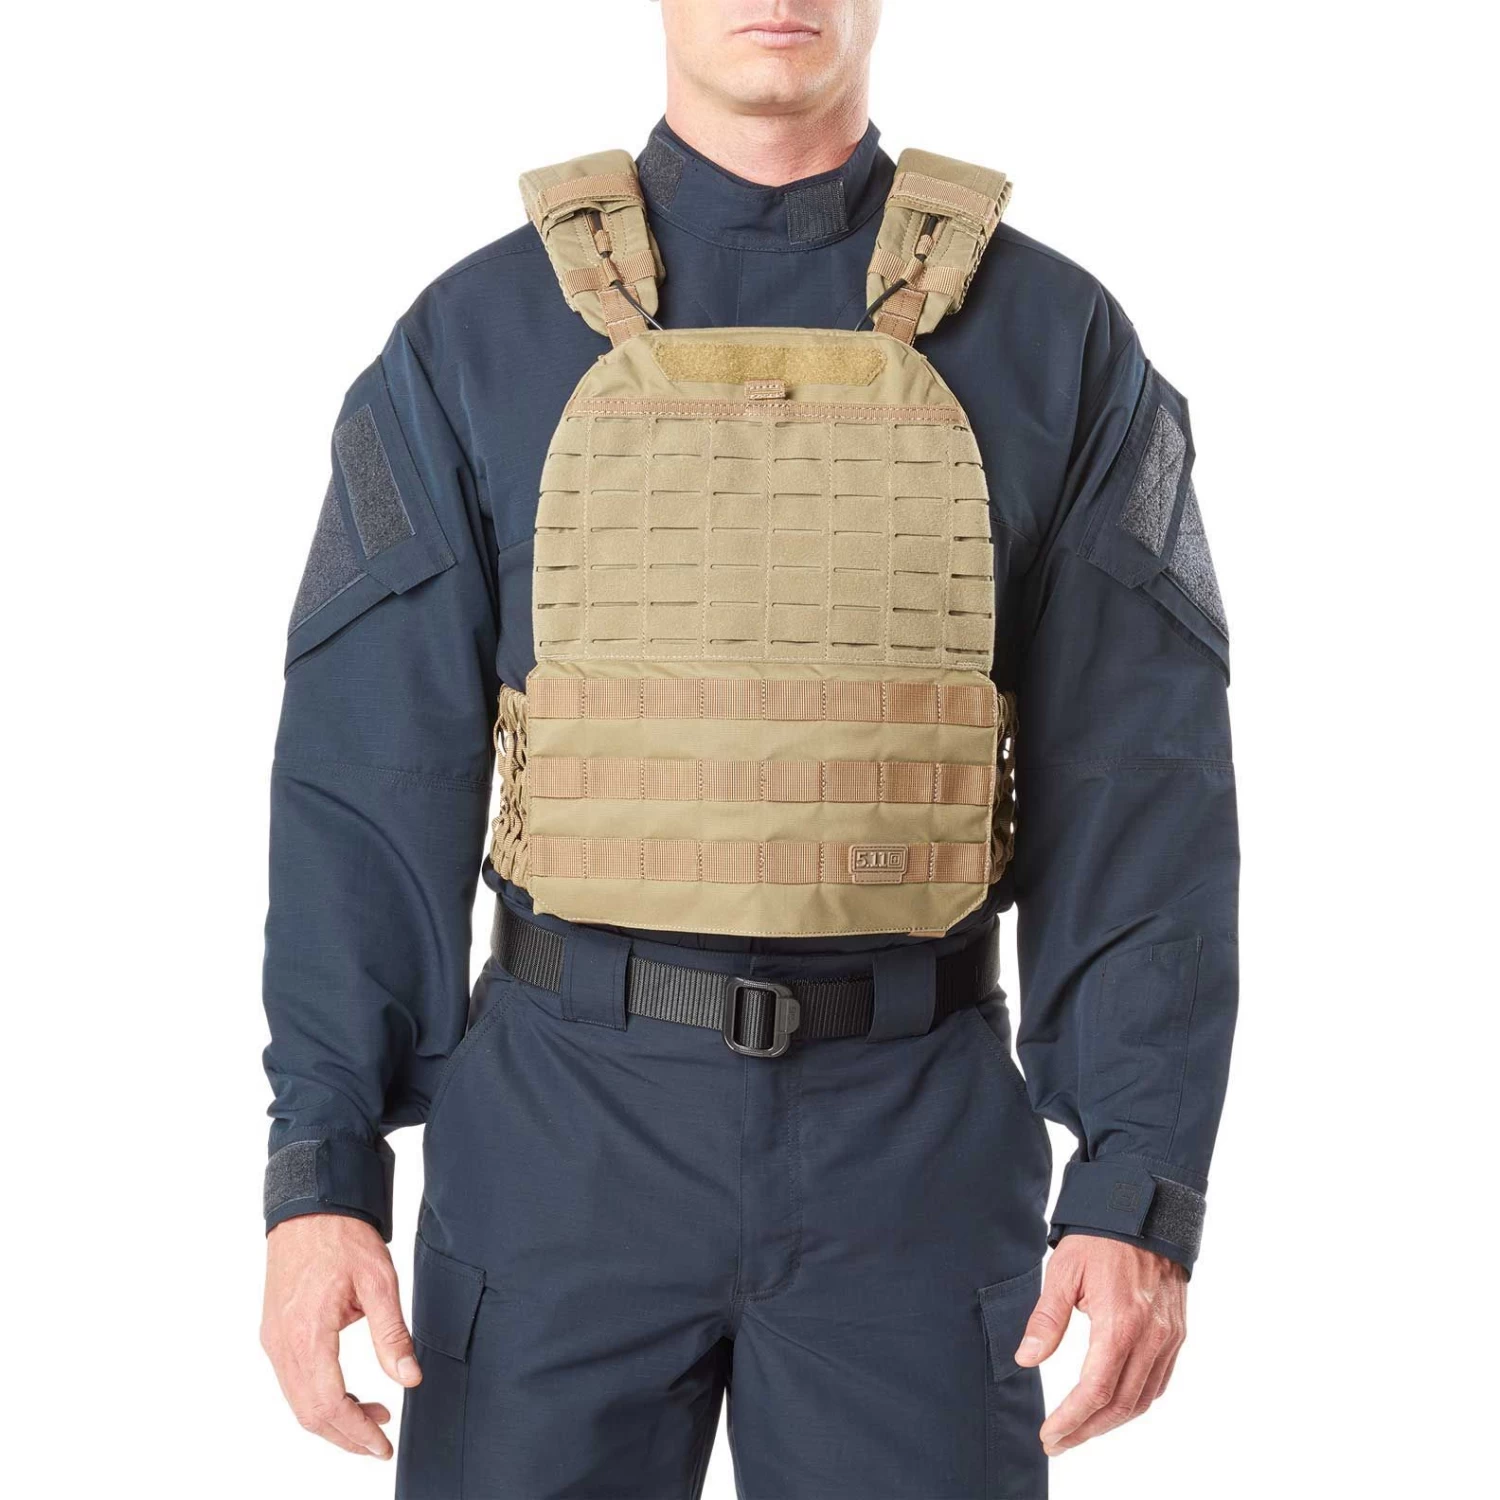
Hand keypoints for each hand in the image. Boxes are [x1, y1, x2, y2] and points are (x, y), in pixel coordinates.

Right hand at [261, 1213, 422, 1458]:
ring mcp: (273, 1340)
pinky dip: (319, 1397)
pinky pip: (293, 1382)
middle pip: (309, 1413)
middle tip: (381, 1442)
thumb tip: (409, 1378)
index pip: (328, 1404)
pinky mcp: (274, 1333)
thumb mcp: (379, 1280)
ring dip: (333, 1418)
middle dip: (346, 1435)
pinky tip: (349, 1392)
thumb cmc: (342, 1235)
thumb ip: (392, 1333)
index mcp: (307, 1333)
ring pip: (298, 1402)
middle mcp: (282, 1343)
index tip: (383, 1445)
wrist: (309, 1206)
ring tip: (374, 1415)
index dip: (356, 1432)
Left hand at [1014, 1234, 1185, 1455]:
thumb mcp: (1064, 1272)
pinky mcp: (1176, 1334)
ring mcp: (1168, 1338)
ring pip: (1142, 1399)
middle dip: (1086, 1429)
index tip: (1049, 1435)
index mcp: (1120, 1323)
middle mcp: (1150, 1337)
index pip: (1095, 1390)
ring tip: (1079, 1430)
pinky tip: (1112, 1406)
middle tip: (1057, 1441)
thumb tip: (1025, 1359)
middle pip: (1120, 1404)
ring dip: (1110, 1422)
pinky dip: (1134, 1402)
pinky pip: (1158, 1383)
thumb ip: (1046, 1319)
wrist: (1144, 1212)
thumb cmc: (1100, 1239)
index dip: (1071, 1419)